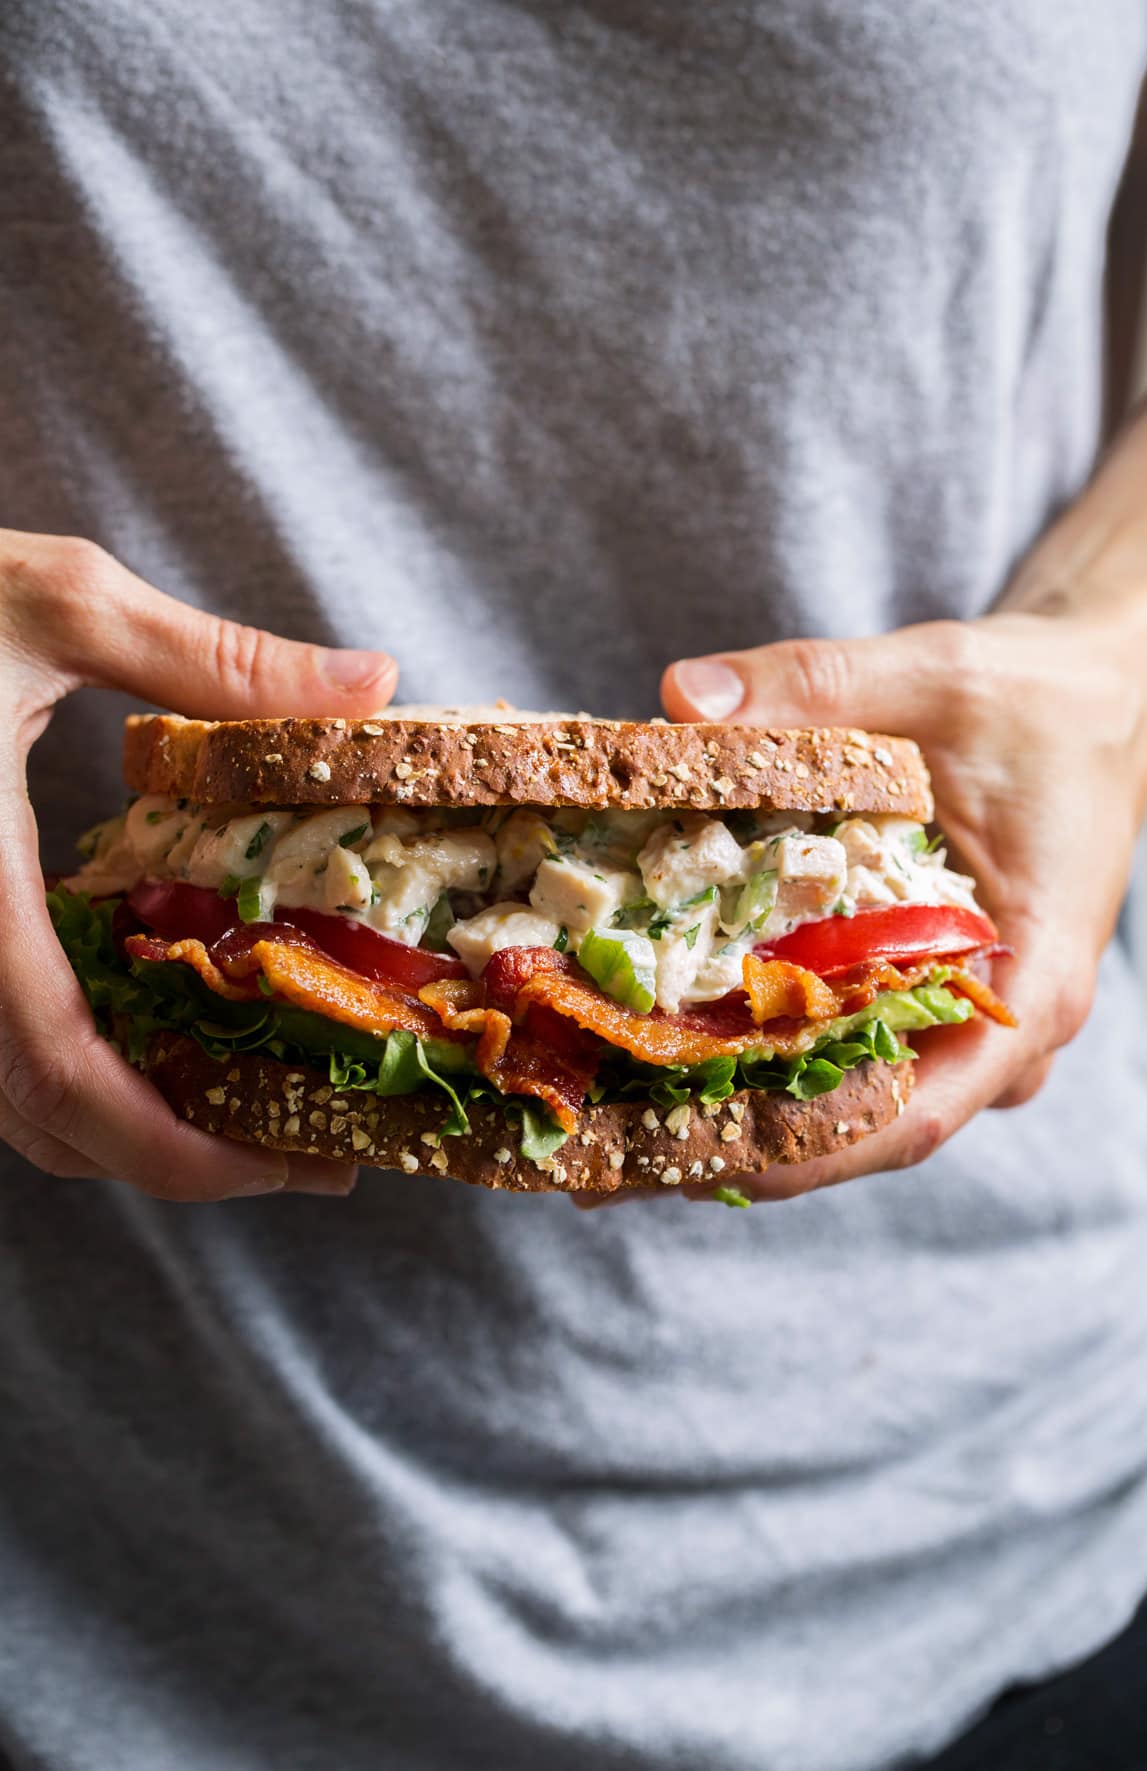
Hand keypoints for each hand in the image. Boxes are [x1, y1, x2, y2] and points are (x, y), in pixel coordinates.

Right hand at [0, 530, 396, 1198]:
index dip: (170, 1145)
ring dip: (129, 1125)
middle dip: (179, 1156)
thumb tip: (374, 682)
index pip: (60, 1070)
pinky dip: (79, 1069)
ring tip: (257, 1109)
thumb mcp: (57, 602)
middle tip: (310, 1155)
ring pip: (8, 1095)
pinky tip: (163, 1035)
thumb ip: (214, 661)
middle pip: (43, 1118)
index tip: (281, 1165)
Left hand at [621, 608, 1146, 1204]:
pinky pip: (850, 1044)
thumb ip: (815, 684)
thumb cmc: (1040, 699)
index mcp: (1032, 973)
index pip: (918, 1109)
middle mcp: (1001, 1020)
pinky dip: (768, 1052)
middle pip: (868, 1124)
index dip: (804, 1150)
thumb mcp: (933, 674)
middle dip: (740, 1143)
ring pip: (855, 1097)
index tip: (694, 1160)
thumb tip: (684, 700)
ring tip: (615, 1114)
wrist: (1091, 693)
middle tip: (607, 1155)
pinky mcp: (928, 989)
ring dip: (746, 1107)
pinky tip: (671, 1046)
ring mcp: (966, 1015)